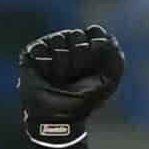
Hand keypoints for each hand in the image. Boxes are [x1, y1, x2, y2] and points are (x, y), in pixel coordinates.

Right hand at [19, 26, 125, 142]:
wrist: (58, 117)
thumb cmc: (84, 100)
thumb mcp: (108, 83)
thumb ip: (116, 60)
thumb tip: (107, 39)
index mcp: (88, 46)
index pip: (95, 31)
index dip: (96, 48)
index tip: (94, 67)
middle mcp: (69, 42)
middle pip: (76, 34)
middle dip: (78, 59)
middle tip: (74, 76)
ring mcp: (50, 46)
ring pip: (57, 39)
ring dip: (61, 65)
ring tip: (59, 78)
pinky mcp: (32, 53)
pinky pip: (40, 48)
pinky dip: (45, 64)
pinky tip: (46, 75)